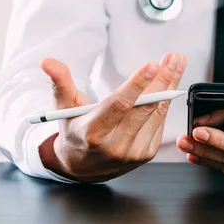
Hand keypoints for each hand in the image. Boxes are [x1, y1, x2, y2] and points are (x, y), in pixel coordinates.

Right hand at [39, 52, 185, 182]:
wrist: (83, 166)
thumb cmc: (74, 129)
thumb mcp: (63, 107)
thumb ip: (60, 82)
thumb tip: (47, 61)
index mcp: (92, 132)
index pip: (119, 105)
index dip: (137, 84)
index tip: (153, 64)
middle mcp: (114, 145)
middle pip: (144, 108)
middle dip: (162, 80)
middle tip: (174, 57)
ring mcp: (133, 152)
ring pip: (157, 114)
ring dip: (170, 86)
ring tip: (176, 62)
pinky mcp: (146, 154)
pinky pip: (159, 123)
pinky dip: (166, 101)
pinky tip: (170, 83)